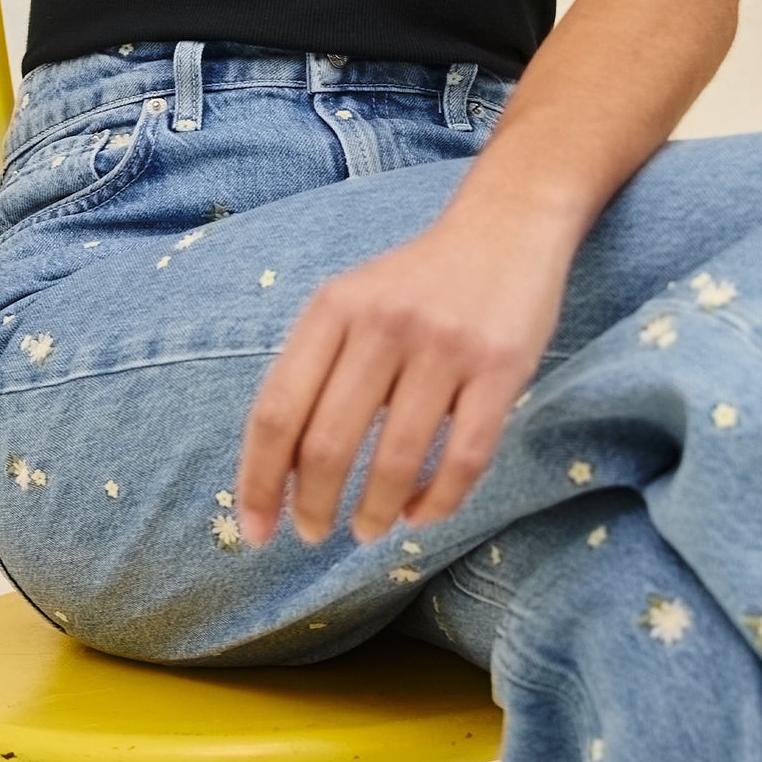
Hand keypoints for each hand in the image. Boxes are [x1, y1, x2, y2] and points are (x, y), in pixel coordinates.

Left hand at [234, 207, 568, 546]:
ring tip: (367, 529)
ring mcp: (444, 346)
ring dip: (374, 512)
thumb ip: (316, 369)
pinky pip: (465, 457)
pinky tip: (422, 514)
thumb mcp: (351, 302)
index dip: (259, 481)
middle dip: (313, 507)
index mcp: (332, 308)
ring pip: (396, 459)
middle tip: (313, 535)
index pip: (277, 411)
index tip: (255, 531)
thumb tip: (282, 473)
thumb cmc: (416, 282)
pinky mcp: (501, 367)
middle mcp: (382, 324)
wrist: (506, 226)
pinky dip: (438, 501)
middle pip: (328, 444)